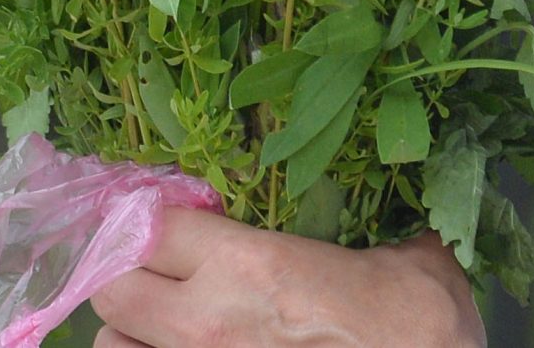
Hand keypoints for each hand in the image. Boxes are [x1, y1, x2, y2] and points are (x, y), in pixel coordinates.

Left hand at [91, 206, 484, 347]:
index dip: (153, 215)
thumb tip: (380, 201)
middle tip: (157, 261)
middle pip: (113, 288)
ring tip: (165, 315)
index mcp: (253, 265)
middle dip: (127, 268)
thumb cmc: (420, 319)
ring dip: (132, 326)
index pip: (151, 226)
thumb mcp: (399, 252)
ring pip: (113, 344)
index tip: (169, 212)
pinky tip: (180, 344)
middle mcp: (209, 323)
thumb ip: (363, 224)